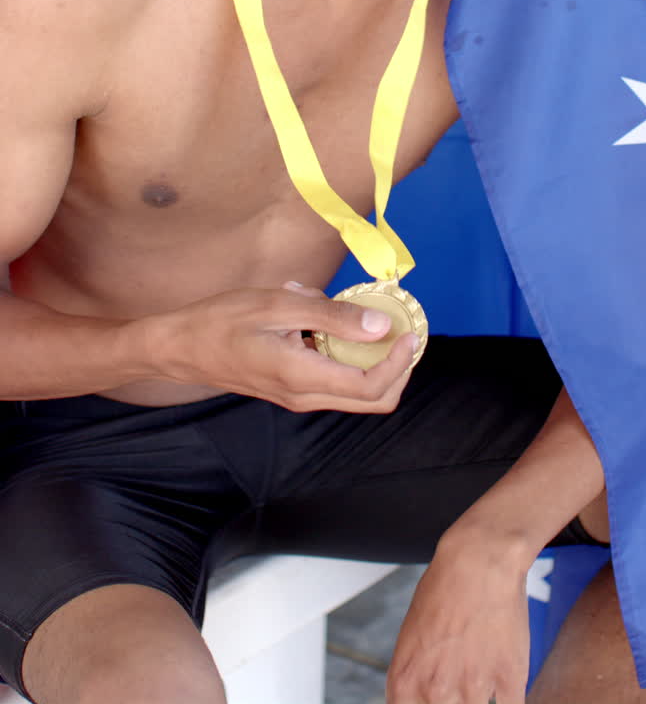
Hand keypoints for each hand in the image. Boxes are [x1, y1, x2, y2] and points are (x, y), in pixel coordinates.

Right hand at [145, 280, 416, 411]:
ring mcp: (297, 397)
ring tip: (363, 316)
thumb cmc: (221, 320)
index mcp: (302, 377)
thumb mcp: (277, 304)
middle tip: (402, 328)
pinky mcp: (290, 390)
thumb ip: (330, 315)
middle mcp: (304, 397)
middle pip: (372, 399)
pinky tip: (327, 320)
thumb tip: (381, 325)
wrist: (179, 347)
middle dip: (396, 367)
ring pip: (355, 391)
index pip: (371, 386)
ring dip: (371, 358)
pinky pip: (334, 379)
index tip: (408, 330)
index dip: (399, 362)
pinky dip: (347, 355)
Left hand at [386, 531, 530, 703]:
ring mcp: (473, 688)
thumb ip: (417, 674)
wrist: (479, 559)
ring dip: (478, 694)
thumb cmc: (443, 587)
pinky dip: (508, 700)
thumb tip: (427, 698)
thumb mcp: (413, 633)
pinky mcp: (509, 679)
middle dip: (452, 698)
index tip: (435, 699)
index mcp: (405, 680)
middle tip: (460, 672)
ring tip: (479, 667)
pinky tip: (505, 684)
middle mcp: (435, 691)